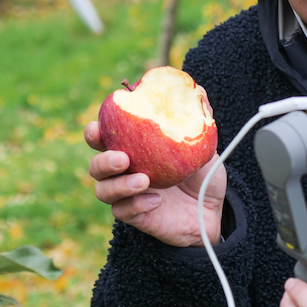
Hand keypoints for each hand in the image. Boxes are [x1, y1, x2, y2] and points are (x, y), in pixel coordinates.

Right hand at [85, 120, 225, 247]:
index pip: (103, 138)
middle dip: (102, 160)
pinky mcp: (135, 216)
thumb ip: (196, 121)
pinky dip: (136, 205)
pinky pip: (122, 212)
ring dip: (119, 185)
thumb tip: (198, 91)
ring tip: (143, 180)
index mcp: (132, 148)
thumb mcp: (204, 145)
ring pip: (102, 191)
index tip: (98, 127)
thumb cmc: (202, 173)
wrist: (213, 209)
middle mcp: (124, 171)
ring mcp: (127, 195)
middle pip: (95, 165)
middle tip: (123, 158)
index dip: (94, 132)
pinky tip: (156, 201)